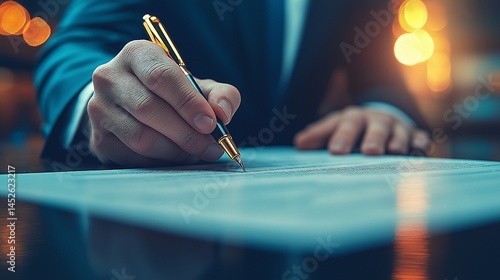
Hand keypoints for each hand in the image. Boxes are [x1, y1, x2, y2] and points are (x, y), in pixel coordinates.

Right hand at [87, 40, 240, 166]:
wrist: (131, 105)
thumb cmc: (171, 93)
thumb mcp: (198, 86)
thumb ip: (220, 94)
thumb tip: (223, 113)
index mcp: (137, 54)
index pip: (161, 76)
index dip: (188, 102)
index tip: (210, 123)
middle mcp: (109, 77)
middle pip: (149, 109)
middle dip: (186, 133)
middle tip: (210, 147)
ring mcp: (98, 109)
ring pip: (141, 137)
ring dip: (175, 151)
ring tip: (195, 152)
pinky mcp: (98, 138)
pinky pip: (133, 156)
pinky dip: (160, 161)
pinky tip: (174, 156)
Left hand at [294, 106, 429, 154]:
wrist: (380, 117)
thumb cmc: (351, 128)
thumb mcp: (333, 128)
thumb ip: (317, 136)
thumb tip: (299, 143)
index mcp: (354, 118)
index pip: (347, 124)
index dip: (342, 136)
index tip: (336, 152)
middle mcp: (377, 120)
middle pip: (376, 127)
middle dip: (374, 138)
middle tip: (370, 152)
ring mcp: (398, 128)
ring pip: (400, 133)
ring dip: (398, 142)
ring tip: (395, 152)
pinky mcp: (415, 137)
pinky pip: (420, 140)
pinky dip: (421, 145)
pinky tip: (421, 152)